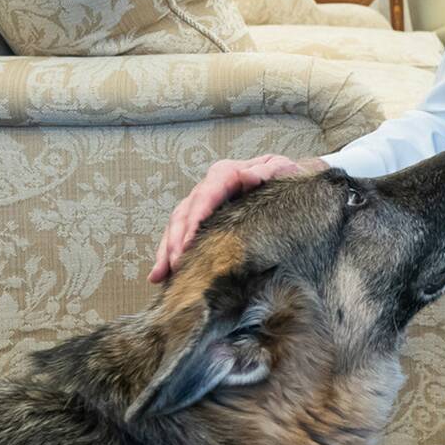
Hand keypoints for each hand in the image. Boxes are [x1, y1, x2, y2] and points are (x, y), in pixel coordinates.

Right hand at [148, 154, 328, 282]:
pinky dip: (168, 254)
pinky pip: (180, 236)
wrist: (283, 178)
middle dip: (177, 239)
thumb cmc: (283, 174)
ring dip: (167, 250)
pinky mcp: (200, 219)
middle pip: (185, 213)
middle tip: (177, 264)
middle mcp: (208, 188)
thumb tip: (247, 176)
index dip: (195, 218)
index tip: (188, 241)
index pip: (206, 195)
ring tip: (162, 274)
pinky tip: (160, 276)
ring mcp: (201, 204)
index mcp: (225, 173)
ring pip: (176, 226)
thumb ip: (267, 172)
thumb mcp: (281, 168)